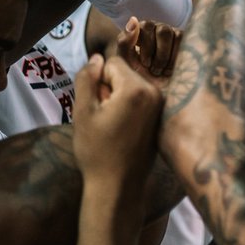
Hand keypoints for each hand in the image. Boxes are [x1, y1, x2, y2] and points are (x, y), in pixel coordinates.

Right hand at [73, 53, 161, 188]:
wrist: (118, 187)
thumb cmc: (97, 151)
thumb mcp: (83, 112)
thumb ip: (86, 79)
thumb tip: (96, 58)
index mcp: (137, 88)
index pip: (112, 63)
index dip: (98, 81)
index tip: (97, 105)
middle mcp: (155, 92)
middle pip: (124, 74)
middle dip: (109, 89)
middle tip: (103, 118)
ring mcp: (161, 105)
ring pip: (131, 86)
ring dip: (118, 99)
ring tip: (112, 125)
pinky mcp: (161, 116)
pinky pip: (141, 99)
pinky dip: (129, 109)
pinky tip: (123, 130)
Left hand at [117, 16, 181, 85]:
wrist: (155, 96)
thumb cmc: (138, 80)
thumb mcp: (126, 64)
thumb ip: (125, 42)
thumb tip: (133, 19)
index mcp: (138, 33)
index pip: (144, 26)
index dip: (145, 45)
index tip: (144, 64)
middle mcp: (154, 30)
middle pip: (157, 28)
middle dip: (155, 52)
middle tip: (151, 68)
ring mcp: (170, 34)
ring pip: (167, 32)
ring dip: (163, 55)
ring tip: (160, 70)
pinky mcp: (183, 41)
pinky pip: (181, 38)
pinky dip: (175, 56)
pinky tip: (170, 69)